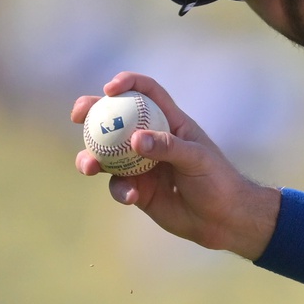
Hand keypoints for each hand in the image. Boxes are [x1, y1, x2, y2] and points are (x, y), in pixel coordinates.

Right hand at [71, 73, 280, 260]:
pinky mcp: (137, 189)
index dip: (127, 83)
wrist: (225, 220)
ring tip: (89, 166)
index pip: (146, 92)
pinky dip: (119, 189)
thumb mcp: (198, 159)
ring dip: (91, 157)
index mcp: (169, 122)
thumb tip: (135, 140)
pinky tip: (131, 196)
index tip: (110, 89)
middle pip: (114, 118)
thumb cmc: (218, 182)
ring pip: (106, 154)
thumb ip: (168, 147)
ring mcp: (141, 164)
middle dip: (91, 113)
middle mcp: (151, 139)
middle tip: (78, 116)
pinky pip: (117, 185)